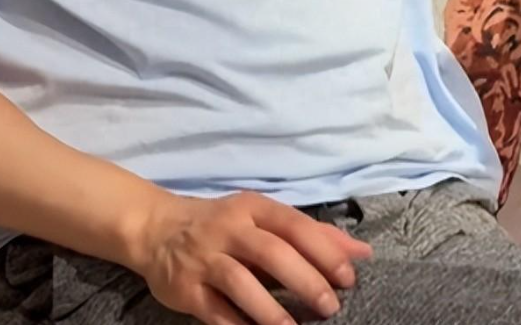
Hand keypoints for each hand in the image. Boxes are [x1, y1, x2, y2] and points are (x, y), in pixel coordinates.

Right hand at [132, 190, 373, 324]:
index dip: (323, 251)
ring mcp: (205, 258)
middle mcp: (229, 229)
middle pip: (271, 252)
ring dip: (271, 311)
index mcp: (253, 209)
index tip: (348, 277)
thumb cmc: (224, 226)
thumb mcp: (264, 221)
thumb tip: (363, 253)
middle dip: (305, 280)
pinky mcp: (186, 288)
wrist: (157, 229)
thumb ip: (312, 236)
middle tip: (330, 307)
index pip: (294, 225)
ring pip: (241, 283)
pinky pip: (216, 312)